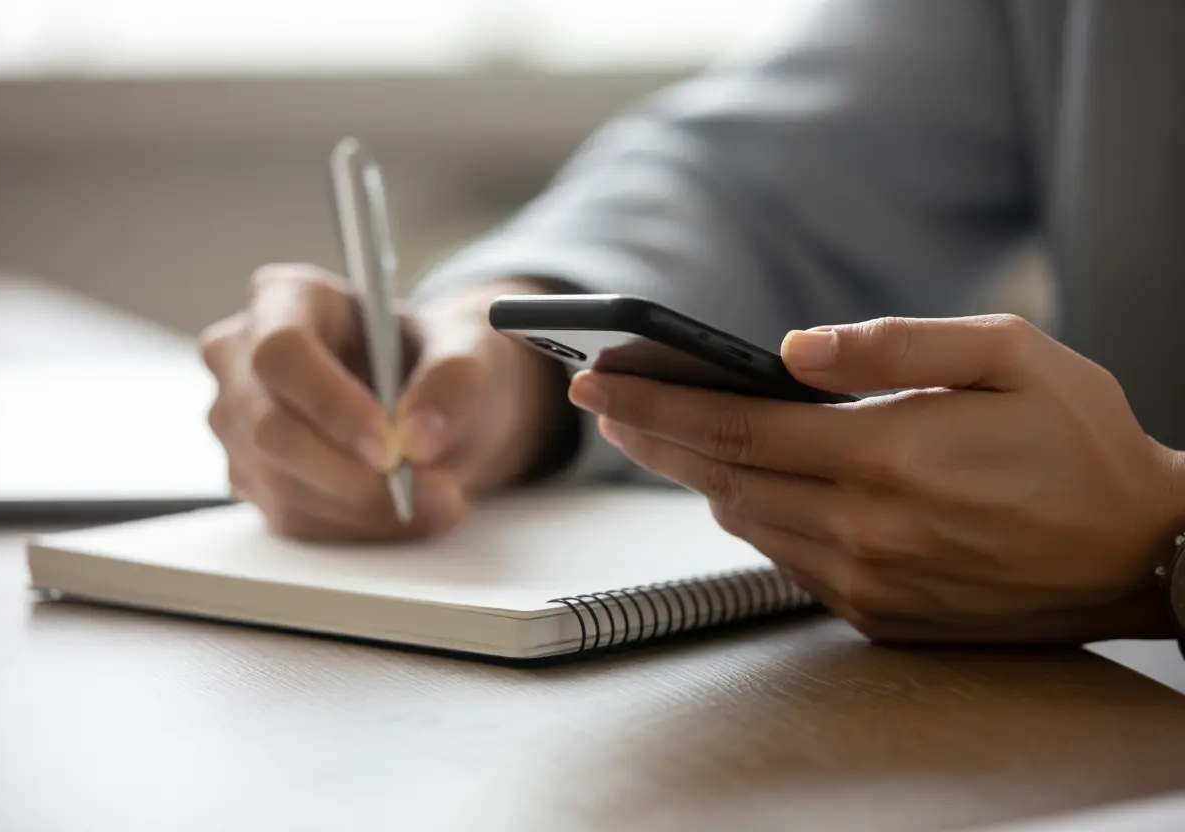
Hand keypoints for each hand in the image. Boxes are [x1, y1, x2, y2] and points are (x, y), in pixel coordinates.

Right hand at [200, 264, 570, 540]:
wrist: (431, 402)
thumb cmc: (436, 359)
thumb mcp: (467, 349)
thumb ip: (454, 378)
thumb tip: (420, 437)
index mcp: (286, 298)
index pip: (282, 352)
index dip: (329, 404)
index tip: (389, 447)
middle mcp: (242, 357)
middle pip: (271, 429)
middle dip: (353, 476)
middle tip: (434, 491)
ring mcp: (238, 422)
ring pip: (282, 485)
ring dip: (367, 509)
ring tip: (442, 504)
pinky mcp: (251, 478)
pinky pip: (295, 519)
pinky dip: (358, 528)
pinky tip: (409, 515)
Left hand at [569, 314, 1184, 643]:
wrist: (1141, 553)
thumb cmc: (1081, 441)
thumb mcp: (1010, 355)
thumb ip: (893, 343)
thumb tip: (791, 348)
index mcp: (886, 455)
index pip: (733, 426)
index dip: (655, 402)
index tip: (596, 383)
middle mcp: (865, 530)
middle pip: (720, 478)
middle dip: (653, 435)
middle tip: (604, 403)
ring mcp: (869, 583)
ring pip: (746, 522)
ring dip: (702, 476)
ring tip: (672, 432)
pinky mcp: (879, 617)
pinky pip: (785, 560)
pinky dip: (755, 516)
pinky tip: (750, 484)